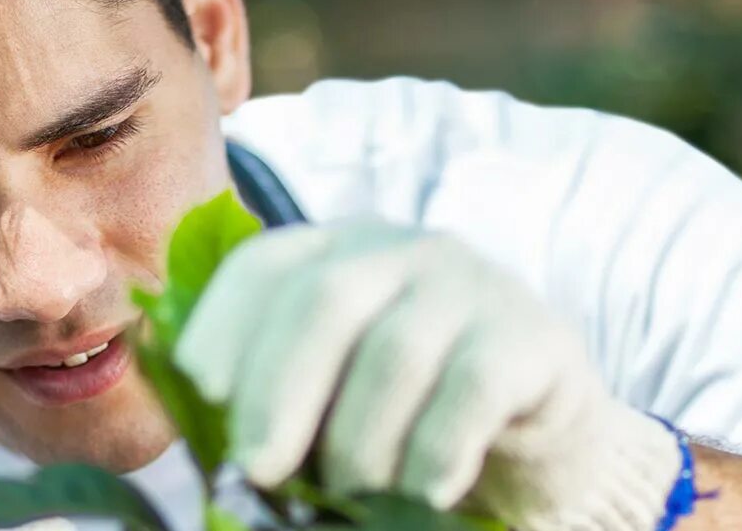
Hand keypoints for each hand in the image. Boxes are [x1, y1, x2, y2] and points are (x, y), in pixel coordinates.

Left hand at [175, 221, 682, 530]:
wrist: (540, 441)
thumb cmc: (407, 424)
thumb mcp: (329, 402)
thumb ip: (270, 403)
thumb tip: (207, 442)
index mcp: (337, 254)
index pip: (263, 266)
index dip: (221, 325)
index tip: (201, 394)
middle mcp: (404, 251)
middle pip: (325, 299)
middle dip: (278, 390)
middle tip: (259, 468)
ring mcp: (476, 286)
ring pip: (396, 351)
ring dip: (360, 439)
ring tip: (353, 490)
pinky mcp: (536, 338)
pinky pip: (474, 387)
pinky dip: (436, 449)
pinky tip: (425, 487)